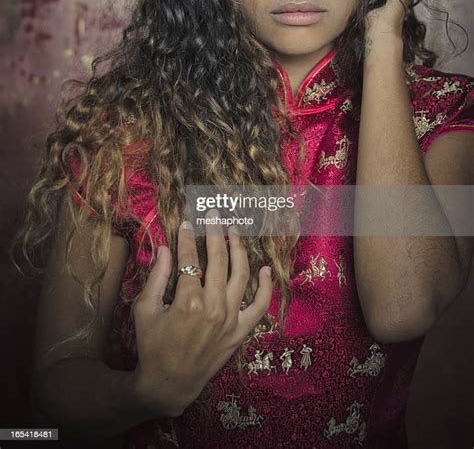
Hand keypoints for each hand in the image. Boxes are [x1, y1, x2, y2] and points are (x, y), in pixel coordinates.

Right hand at [130, 217, 272, 417]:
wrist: (169, 384)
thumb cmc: (152, 345)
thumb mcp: (145, 310)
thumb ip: (157, 277)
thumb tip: (165, 248)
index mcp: (187, 301)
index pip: (189, 259)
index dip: (187, 237)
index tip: (187, 222)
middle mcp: (213, 307)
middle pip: (218, 259)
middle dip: (215, 232)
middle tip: (213, 215)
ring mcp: (230, 319)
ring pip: (241, 274)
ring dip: (239, 249)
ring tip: (234, 230)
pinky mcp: (240, 332)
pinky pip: (260, 306)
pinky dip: (265, 287)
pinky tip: (264, 269)